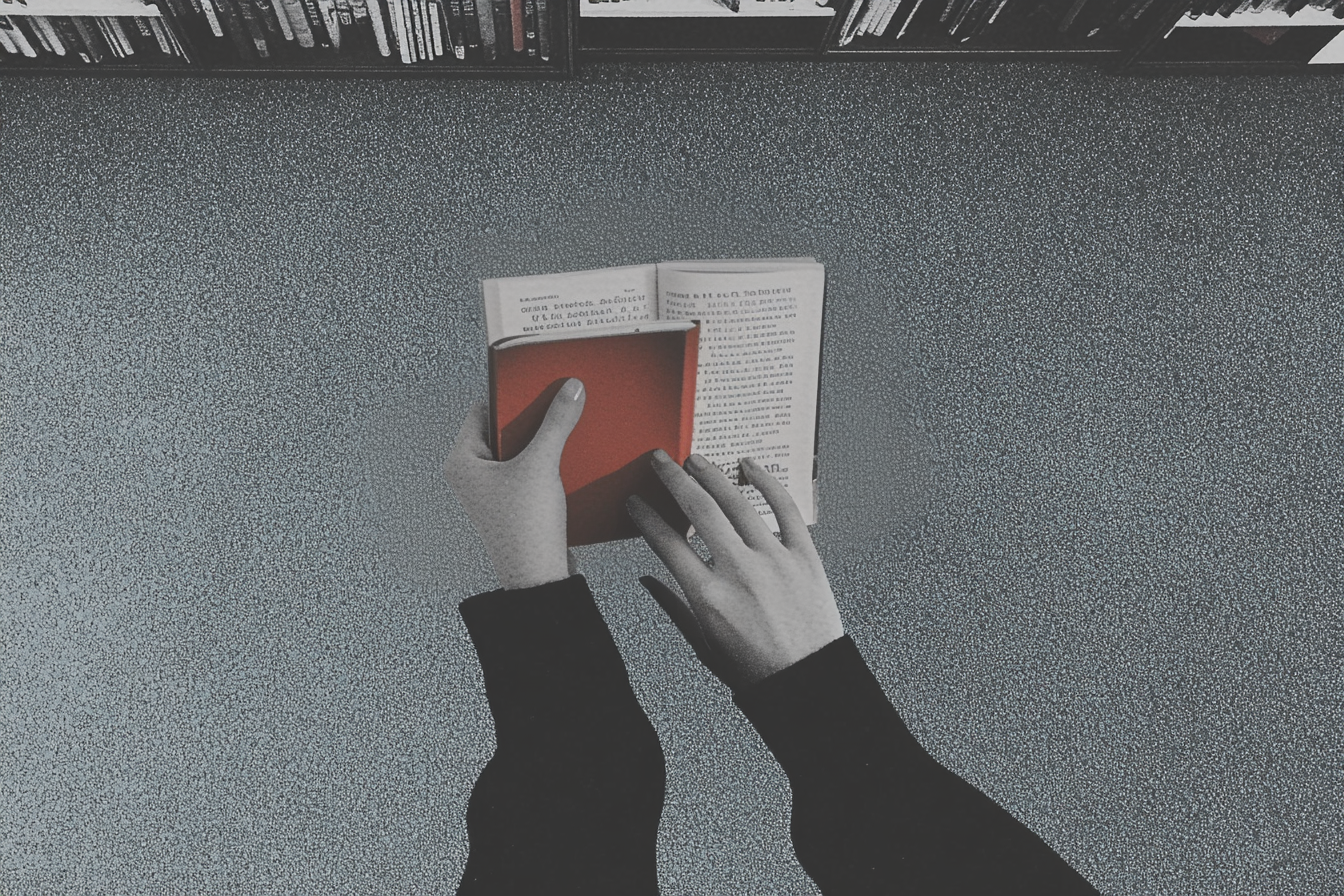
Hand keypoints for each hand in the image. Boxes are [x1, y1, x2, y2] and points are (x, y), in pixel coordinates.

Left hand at [445, 378, 584, 589]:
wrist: (538, 578)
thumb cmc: (524, 531)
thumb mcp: (542, 465)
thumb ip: (557, 423)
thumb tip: (571, 389)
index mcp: (461, 462)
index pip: (482, 410)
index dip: (509, 395)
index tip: (533, 383)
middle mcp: (470, 475)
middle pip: (502, 429)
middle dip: (528, 418)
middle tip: (553, 403)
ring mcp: (490, 491)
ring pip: (517, 450)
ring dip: (539, 440)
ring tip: (561, 430)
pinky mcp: (510, 503)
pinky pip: (526, 469)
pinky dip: (544, 460)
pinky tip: (564, 457)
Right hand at [627, 451, 842, 689]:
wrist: (809, 683)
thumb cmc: (756, 670)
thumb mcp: (704, 645)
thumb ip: (672, 607)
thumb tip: (646, 581)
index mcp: (708, 597)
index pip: (666, 543)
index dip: (645, 517)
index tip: (635, 502)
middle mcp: (739, 572)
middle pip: (698, 510)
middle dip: (673, 479)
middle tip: (659, 461)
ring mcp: (774, 561)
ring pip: (737, 502)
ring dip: (712, 475)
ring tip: (695, 460)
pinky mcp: (805, 557)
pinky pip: (786, 509)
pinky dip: (767, 483)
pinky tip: (751, 467)